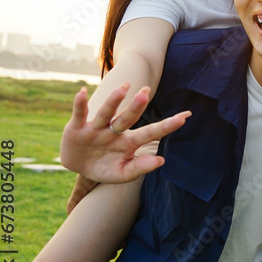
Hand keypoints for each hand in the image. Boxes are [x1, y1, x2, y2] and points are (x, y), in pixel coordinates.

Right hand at [60, 83, 189, 182]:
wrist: (79, 167)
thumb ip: (140, 167)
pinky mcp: (77, 128)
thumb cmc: (106, 168)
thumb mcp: (122, 173)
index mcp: (129, 142)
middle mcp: (114, 131)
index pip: (151, 132)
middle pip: (127, 118)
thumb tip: (162, 160)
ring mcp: (96, 128)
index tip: (185, 116)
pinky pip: (80, 114)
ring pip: (106, 113)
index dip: (167, 125)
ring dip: (113, 101)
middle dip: (136, 107)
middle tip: (146, 94)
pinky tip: (83, 91)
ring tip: (123, 88)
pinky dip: (80, 104)